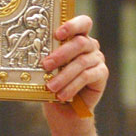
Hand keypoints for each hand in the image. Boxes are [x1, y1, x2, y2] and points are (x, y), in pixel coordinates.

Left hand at [40, 15, 107, 135]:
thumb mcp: (48, 71)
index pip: (82, 23)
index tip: (57, 35)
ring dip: (64, 75)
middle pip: (80, 42)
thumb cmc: (54, 86)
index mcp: (77, 38)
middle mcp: (90, 46)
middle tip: (45, 65)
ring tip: (51, 87)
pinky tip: (62, 96)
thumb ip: (48, 60)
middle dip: (61, 54)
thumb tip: (33, 54)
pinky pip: (87, 76)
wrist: (66, 112)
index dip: (71, 25)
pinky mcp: (102, 74)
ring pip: (82, 62)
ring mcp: (97, 59)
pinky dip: (72, 86)